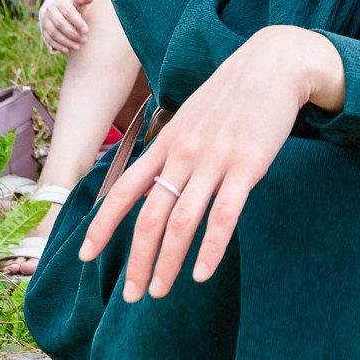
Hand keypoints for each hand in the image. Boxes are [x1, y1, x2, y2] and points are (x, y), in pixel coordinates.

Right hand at [38, 0, 93, 52]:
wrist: (56, 6)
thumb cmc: (71, 4)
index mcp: (61, 2)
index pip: (68, 12)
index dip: (77, 22)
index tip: (86, 31)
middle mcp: (51, 11)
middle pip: (60, 24)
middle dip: (72, 34)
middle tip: (84, 40)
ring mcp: (46, 20)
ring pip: (53, 32)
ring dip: (66, 41)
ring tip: (77, 47)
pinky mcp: (43, 29)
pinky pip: (48, 39)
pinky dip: (57, 45)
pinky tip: (67, 50)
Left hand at [76, 25, 339, 298]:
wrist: (273, 64)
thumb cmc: (233, 93)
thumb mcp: (192, 116)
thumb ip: (173, 148)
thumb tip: (155, 177)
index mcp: (167, 143)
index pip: (124, 190)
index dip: (102, 226)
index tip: (86, 256)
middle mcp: (183, 154)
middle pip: (149, 217)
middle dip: (136, 261)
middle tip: (132, 295)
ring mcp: (214, 161)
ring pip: (182, 222)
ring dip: (167, 263)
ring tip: (161, 291)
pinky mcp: (247, 166)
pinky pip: (224, 216)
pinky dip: (211, 249)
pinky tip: (203, 273)